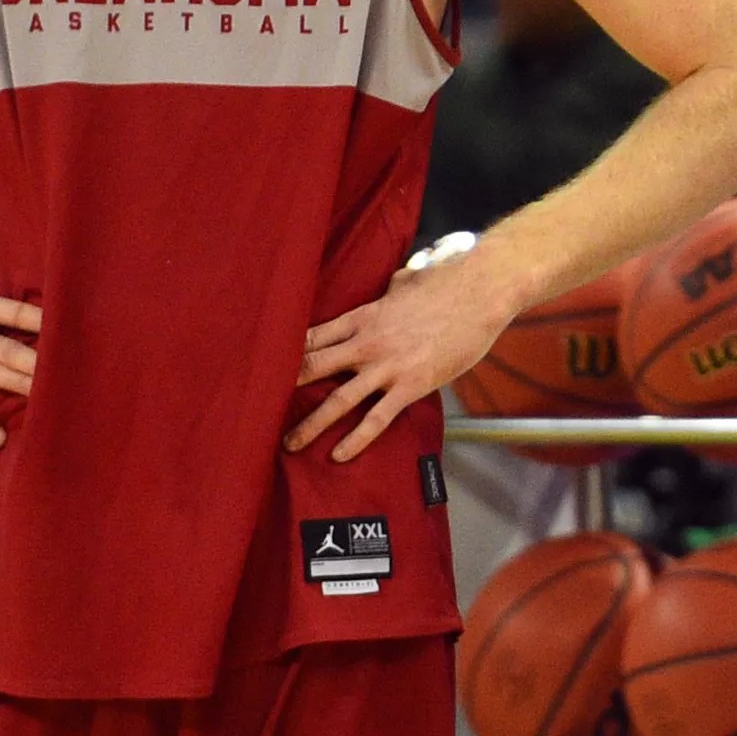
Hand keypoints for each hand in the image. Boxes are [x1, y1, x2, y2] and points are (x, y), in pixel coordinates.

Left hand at [283, 250, 517, 461]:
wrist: (480, 292)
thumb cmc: (449, 282)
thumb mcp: (410, 280)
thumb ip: (395, 287)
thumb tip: (395, 281)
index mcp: (364, 315)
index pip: (313, 336)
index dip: (287, 353)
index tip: (265, 366)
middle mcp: (367, 342)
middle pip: (313, 366)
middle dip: (283, 388)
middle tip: (256, 407)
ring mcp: (387, 365)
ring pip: (338, 399)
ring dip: (311, 423)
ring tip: (290, 443)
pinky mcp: (410, 385)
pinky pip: (377, 418)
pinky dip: (356, 439)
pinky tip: (338, 455)